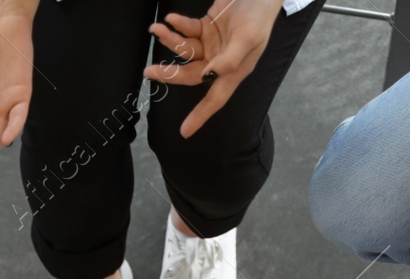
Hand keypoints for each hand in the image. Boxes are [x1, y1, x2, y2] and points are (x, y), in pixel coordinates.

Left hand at [142, 0, 284, 137]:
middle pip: (191, 74)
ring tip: (157, 29)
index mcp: (234, 70)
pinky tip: (170, 19)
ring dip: (170, 41)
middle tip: (149, 71)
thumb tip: (208, 77)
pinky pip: (188, 30)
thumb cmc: (259, 15)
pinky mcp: (206, 27)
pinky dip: (178, 26)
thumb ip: (229, 59)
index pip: (215, 98)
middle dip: (170, 73)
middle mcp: (220, 61)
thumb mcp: (248, 37)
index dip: (201, 115)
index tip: (184, 131)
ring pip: (186, 50)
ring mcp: (212, 45)